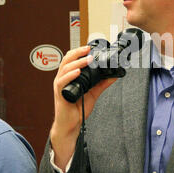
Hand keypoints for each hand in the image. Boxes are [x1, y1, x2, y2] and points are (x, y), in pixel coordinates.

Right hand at [50, 45, 116, 169]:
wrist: (71, 124)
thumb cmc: (77, 109)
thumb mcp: (93, 93)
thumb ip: (102, 83)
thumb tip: (114, 75)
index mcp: (69, 76)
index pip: (71, 59)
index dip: (78, 51)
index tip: (90, 47)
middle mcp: (63, 79)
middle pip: (66, 60)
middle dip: (77, 53)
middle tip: (88, 49)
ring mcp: (60, 86)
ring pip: (65, 68)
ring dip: (77, 62)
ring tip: (87, 60)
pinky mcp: (59, 94)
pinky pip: (63, 82)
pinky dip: (70, 76)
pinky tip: (77, 72)